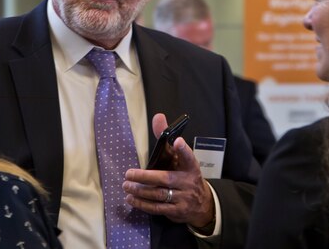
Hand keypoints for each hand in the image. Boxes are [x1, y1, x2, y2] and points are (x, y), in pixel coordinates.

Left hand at [122, 113, 214, 227]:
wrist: (202, 204)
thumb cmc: (186, 176)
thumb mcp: (180, 159)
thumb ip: (166, 139)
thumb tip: (158, 117)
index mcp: (190, 166)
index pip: (188, 156)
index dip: (183, 149)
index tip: (177, 141)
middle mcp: (188, 181)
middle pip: (165, 178)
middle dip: (145, 177)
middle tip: (128, 174)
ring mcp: (183, 197)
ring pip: (158, 194)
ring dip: (140, 191)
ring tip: (126, 186)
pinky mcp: (176, 211)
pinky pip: (157, 207)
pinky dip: (142, 203)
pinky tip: (131, 198)